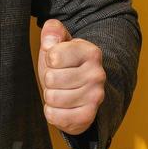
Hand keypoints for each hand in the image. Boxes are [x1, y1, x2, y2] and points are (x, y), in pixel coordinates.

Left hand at [36, 18, 104, 134]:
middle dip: (49, 80)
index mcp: (91, 52)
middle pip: (51, 78)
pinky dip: (52, 112)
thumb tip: (49, 40)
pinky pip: (54, 116)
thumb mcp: (57, 45)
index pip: (53, 56)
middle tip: (59, 80)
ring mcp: (95, 97)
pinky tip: (62, 107)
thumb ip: (52, 32)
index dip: (49, 59)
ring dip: (51, 96)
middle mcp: (98, 74)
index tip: (57, 62)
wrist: (80, 93)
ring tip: (61, 92)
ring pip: (52, 98)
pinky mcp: (88, 116)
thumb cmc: (64, 66)